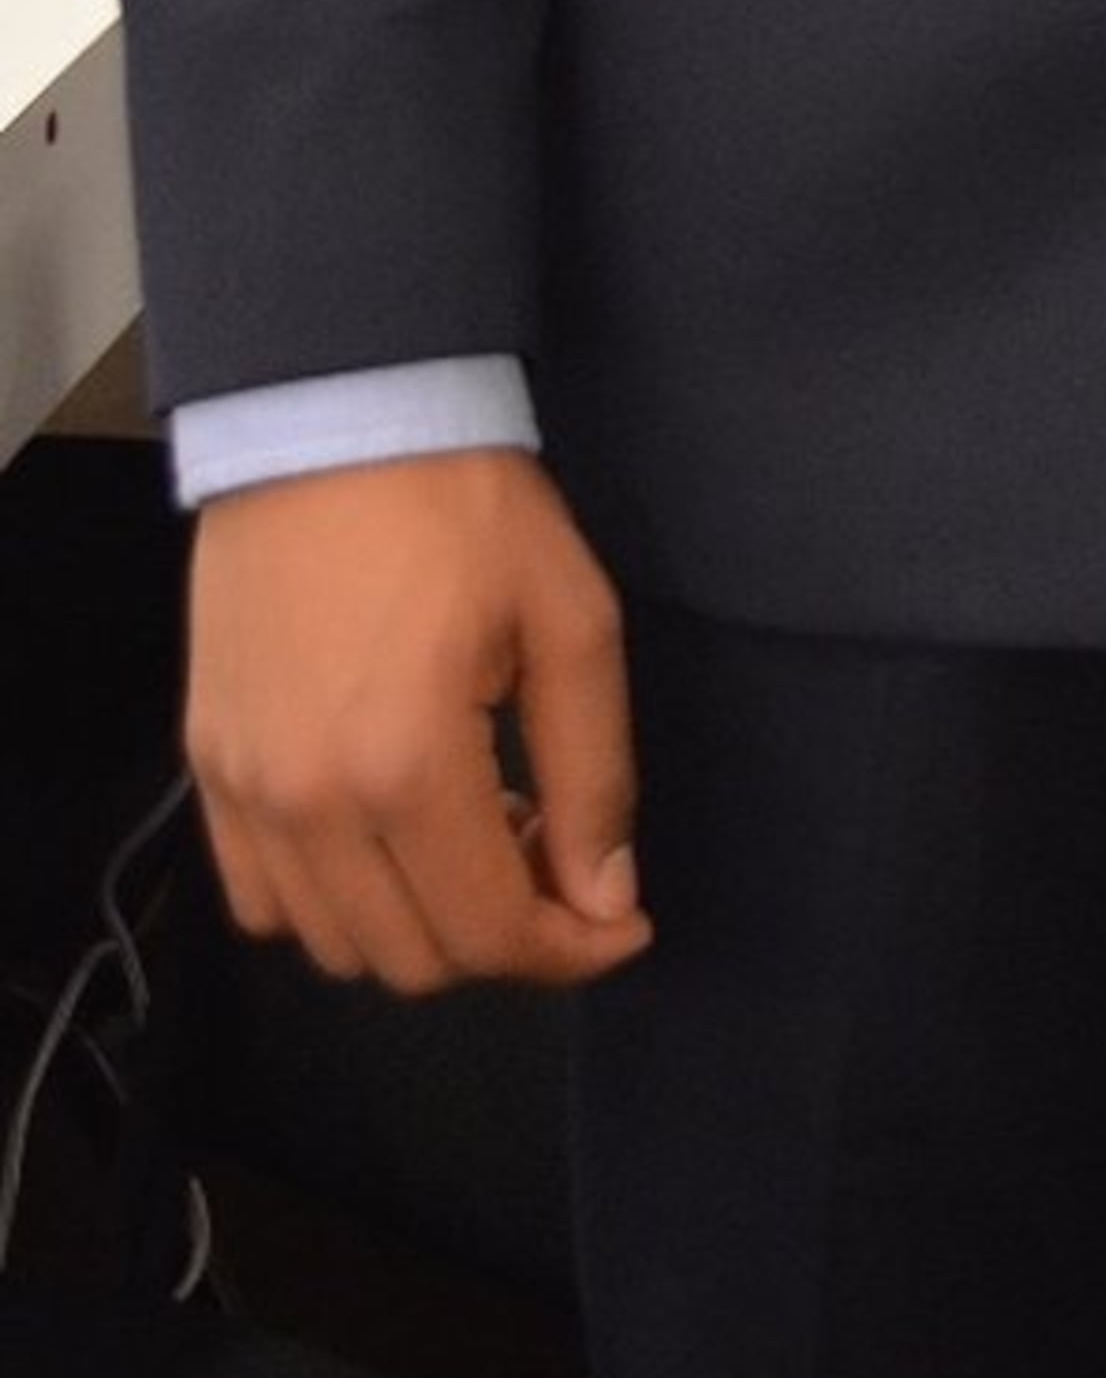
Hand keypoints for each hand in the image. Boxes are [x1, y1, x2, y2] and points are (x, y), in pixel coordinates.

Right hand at [187, 455, 650, 995]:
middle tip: (554, 852)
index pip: (492, 933)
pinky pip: (262, 899)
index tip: (624, 921)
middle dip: (505, 936)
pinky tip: (389, 832)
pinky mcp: (209, 766)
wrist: (334, 417)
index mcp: (407, 768)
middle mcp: (310, 803)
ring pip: (336, 946)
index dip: (573, 951)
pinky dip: (333, 902)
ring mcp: (245, 790)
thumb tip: (607, 901)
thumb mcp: (572, 622)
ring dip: (420, 922)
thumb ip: (595, 775)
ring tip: (477, 827)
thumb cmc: (465, 505)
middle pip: (415, 960)